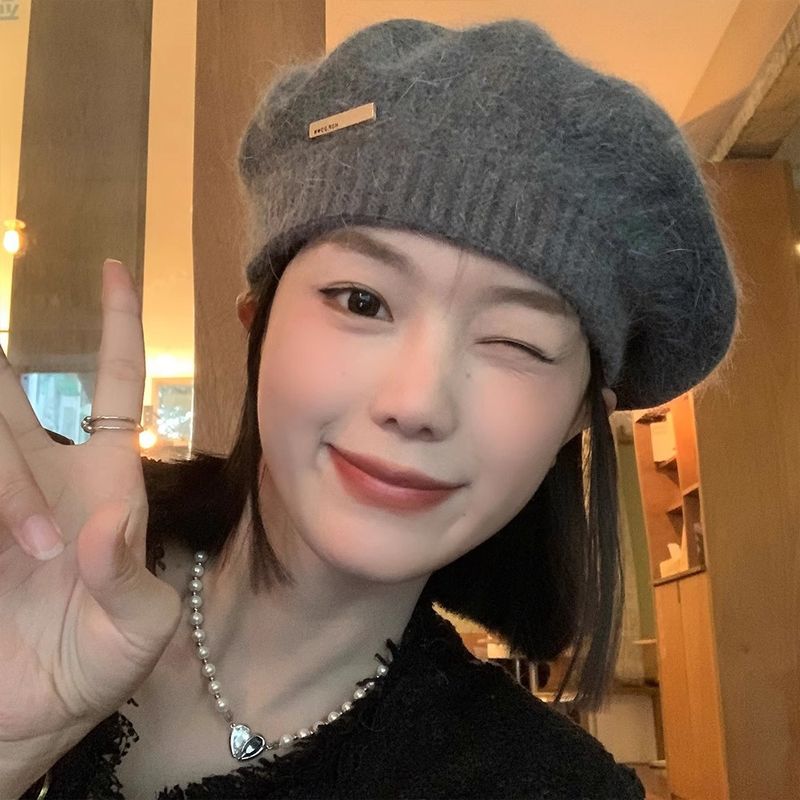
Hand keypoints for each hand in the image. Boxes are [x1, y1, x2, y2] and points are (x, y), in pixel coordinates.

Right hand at [0, 259, 180, 747]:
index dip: (117, 328)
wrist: (32, 718)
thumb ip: (128, 576)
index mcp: (106, 480)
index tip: (116, 269)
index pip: (115, 383)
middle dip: (4, 423)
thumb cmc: (99, 666)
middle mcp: (42, 474)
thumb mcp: (139, 628)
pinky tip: (3, 543)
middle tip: (32, 540)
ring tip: (20, 558)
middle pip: (10, 396)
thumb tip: (105, 524)